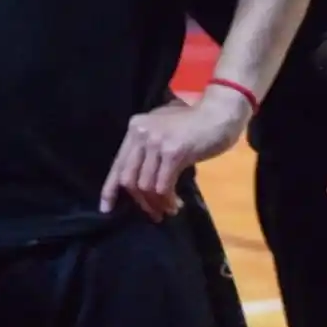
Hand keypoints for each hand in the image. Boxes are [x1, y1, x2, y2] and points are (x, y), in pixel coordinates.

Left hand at [101, 86, 250, 221]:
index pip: (117, 163)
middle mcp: (141, 134)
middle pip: (128, 178)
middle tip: (152, 213)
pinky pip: (163, 186)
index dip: (110, 189)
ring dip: (156, 203)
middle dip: (139, 201)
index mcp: (136, 128)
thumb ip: (149, 149)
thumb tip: (141, 183)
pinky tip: (176, 204)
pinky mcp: (174, 152)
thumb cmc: (196, 124)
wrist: (220, 114)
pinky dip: (168, 200)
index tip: (106, 209)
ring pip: (145, 185)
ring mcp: (157, 142)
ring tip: (167, 210)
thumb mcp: (164, 130)